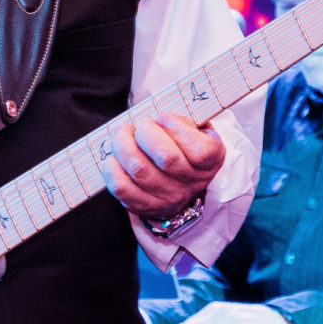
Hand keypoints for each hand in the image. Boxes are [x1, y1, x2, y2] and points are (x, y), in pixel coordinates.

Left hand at [102, 115, 224, 220]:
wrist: (179, 183)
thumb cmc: (183, 146)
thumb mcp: (195, 130)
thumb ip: (183, 121)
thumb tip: (156, 118)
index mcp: (210, 161)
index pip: (199, 150)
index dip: (177, 127)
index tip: (163, 117)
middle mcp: (192, 183)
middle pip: (166, 157)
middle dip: (145, 132)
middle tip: (139, 125)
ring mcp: (169, 198)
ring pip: (139, 169)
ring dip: (122, 145)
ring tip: (121, 134)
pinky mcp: (145, 206)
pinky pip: (122, 187)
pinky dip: (111, 168)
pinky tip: (113, 158)